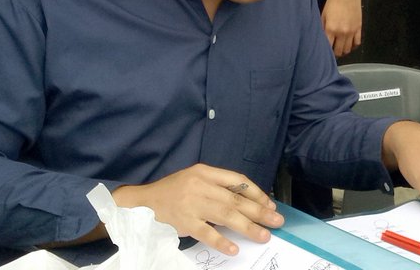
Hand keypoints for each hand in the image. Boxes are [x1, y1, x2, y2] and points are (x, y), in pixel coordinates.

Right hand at [111, 164, 283, 255]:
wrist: (142, 202)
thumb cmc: (173, 191)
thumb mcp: (196, 179)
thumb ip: (219, 187)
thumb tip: (249, 202)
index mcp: (206, 172)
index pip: (238, 181)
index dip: (256, 193)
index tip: (270, 205)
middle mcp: (200, 185)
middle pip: (235, 199)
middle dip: (259, 211)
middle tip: (277, 221)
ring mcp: (191, 204)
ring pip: (225, 215)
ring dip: (247, 226)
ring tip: (263, 235)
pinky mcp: (182, 221)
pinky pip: (205, 233)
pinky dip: (221, 241)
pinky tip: (234, 248)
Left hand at [321, 0, 362, 57]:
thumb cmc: (333, 2)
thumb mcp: (324, 14)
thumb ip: (322, 27)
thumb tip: (320, 39)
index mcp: (331, 28)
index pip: (328, 47)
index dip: (325, 51)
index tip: (323, 52)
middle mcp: (342, 32)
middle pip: (339, 51)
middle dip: (335, 53)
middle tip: (332, 50)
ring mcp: (352, 31)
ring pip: (348, 49)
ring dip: (344, 50)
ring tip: (340, 47)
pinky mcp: (359, 28)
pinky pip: (357, 43)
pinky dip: (353, 45)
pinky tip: (349, 43)